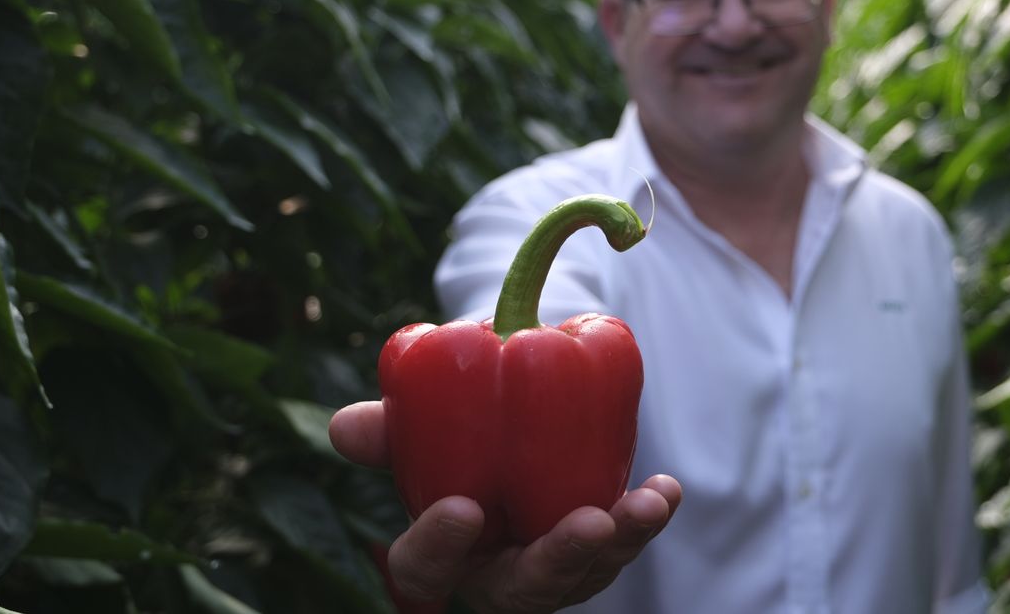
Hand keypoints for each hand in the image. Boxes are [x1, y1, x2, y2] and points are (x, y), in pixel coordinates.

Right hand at [330, 401, 680, 612]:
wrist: (512, 417)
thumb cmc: (454, 434)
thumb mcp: (420, 427)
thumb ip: (389, 429)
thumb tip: (344, 429)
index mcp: (443, 553)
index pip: (424, 570)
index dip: (439, 546)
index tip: (465, 507)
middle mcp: (497, 575)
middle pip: (523, 590)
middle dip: (557, 563)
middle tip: (586, 526)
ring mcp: (553, 569)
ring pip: (584, 576)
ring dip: (619, 543)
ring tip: (642, 506)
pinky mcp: (598, 551)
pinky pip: (624, 545)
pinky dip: (647, 519)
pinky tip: (664, 491)